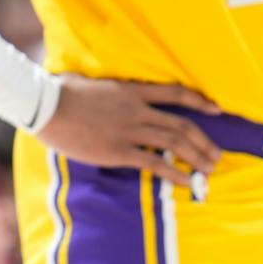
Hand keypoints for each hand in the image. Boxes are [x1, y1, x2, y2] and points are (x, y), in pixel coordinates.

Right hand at [37, 78, 223, 181]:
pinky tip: (188, 182)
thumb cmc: (58, 91)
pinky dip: (175, 173)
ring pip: (174, 143)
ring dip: (197, 157)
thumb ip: (100, 87)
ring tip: (209, 170)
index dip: (199, 101)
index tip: (216, 109)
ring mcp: (128, 130)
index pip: (174, 92)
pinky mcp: (118, 150)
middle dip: (204, 141)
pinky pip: (154, 163)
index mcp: (130, 90)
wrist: (44, 105)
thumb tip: (90, 83)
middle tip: (217, 155)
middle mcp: (136, 110)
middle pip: (182, 124)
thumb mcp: (86, 81)